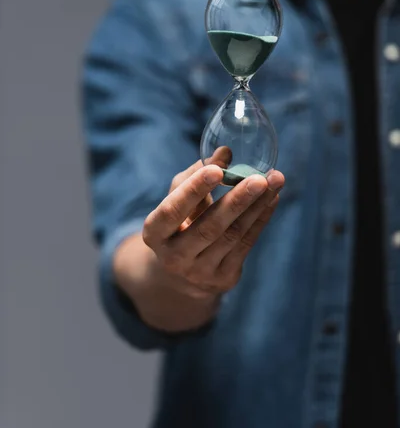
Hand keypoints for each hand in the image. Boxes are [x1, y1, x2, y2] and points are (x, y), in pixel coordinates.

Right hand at [143, 148, 284, 300]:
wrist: (181, 274)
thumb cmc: (178, 222)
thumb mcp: (177, 197)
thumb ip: (197, 174)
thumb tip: (225, 152)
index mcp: (154, 234)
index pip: (172, 211)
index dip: (194, 190)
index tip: (217, 170)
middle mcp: (174, 258)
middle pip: (209, 227)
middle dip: (237, 201)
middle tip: (259, 178)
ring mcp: (200, 272)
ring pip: (233, 236)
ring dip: (257, 206)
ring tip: (274, 182)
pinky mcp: (224, 279)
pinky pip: (246, 245)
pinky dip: (261, 219)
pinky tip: (272, 198)